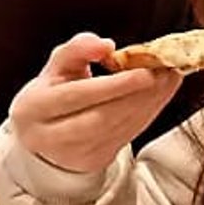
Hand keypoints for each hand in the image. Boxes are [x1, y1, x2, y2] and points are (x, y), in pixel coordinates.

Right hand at [9, 33, 180, 174]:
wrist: (43, 136)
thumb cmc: (51, 95)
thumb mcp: (54, 69)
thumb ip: (76, 50)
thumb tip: (104, 44)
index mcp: (34, 108)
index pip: (75, 96)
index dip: (112, 85)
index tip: (144, 71)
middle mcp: (50, 135)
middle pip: (101, 117)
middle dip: (137, 95)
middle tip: (165, 72)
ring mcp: (73, 153)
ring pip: (118, 128)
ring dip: (149, 103)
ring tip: (169, 77)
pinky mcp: (95, 160)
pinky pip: (127, 135)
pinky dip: (149, 112)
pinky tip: (161, 93)